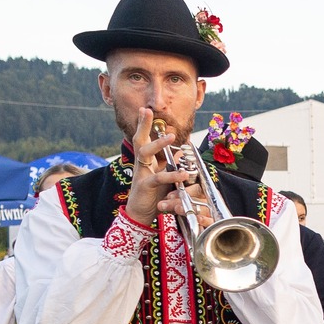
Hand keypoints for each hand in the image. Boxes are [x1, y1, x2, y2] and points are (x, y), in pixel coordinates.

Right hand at [124, 108, 177, 225]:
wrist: (140, 214)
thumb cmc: (152, 194)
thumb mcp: (164, 177)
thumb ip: (170, 164)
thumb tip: (179, 153)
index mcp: (146, 161)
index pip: (144, 138)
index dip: (144, 125)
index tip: (145, 109)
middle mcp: (141, 164)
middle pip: (139, 140)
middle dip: (143, 125)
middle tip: (147, 110)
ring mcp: (141, 173)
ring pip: (145, 153)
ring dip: (158, 144)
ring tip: (171, 136)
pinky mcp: (145, 186)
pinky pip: (158, 177)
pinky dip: (172, 175)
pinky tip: (183, 174)